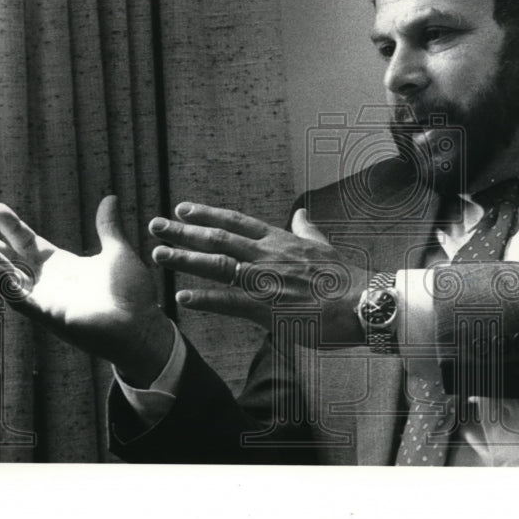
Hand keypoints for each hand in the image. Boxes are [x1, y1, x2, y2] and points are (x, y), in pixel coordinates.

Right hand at [0, 195, 172, 384]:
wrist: (143, 325)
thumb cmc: (131, 293)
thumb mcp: (117, 252)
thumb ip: (108, 226)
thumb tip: (110, 198)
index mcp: (62, 266)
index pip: (29, 243)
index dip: (12, 227)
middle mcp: (49, 282)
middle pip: (11, 259)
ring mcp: (47, 299)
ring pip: (10, 278)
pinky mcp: (50, 316)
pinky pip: (22, 301)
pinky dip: (8, 286)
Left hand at [148, 202, 367, 346]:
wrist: (363, 303)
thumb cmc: (346, 278)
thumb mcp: (324, 246)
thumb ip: (306, 230)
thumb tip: (300, 213)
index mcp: (280, 240)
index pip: (236, 222)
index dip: (207, 214)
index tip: (183, 209)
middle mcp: (267, 255)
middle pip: (218, 238)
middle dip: (183, 232)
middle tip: (155, 226)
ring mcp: (265, 281)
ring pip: (217, 265)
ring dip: (185, 259)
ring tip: (159, 255)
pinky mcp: (268, 309)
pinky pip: (229, 302)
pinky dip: (205, 298)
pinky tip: (183, 296)